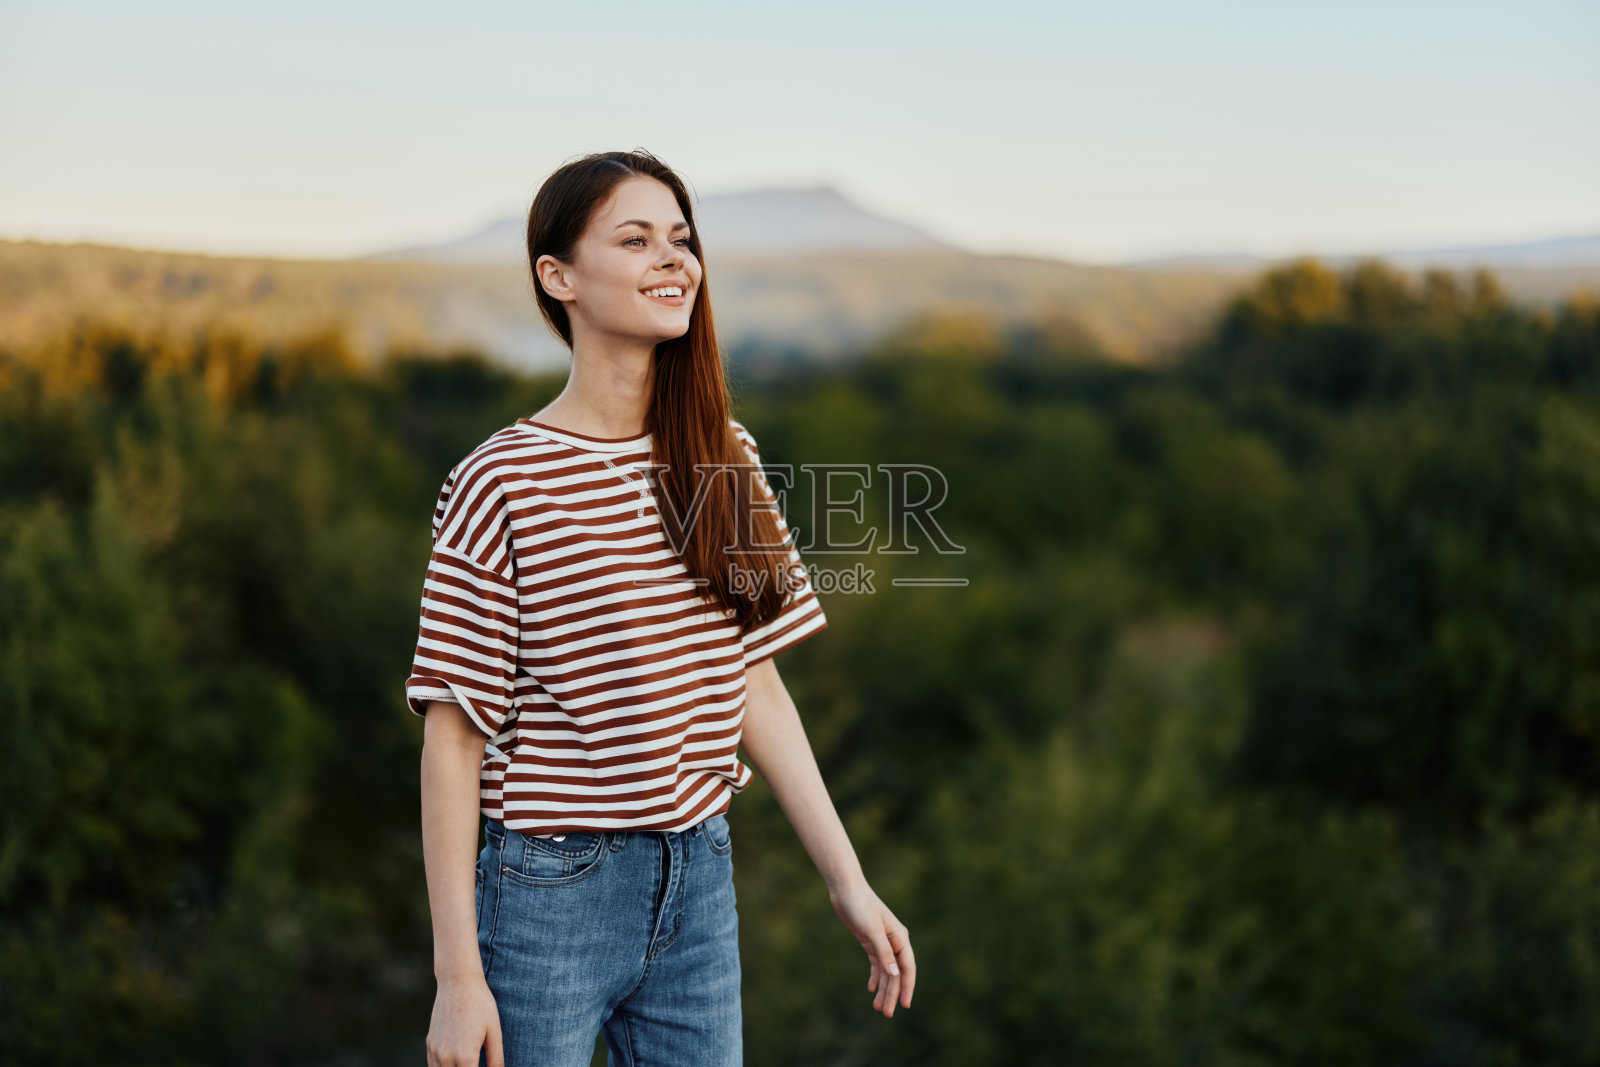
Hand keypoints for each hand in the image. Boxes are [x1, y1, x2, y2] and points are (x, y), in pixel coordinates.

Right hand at [427, 973, 502, 1066]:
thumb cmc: (480, 1004)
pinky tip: (454, 1064)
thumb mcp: (494, 1031)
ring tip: (467, 1062)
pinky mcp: (430, 1043)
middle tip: (476, 1063)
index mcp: (466, 1056)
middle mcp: (447, 1056)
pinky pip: (432, 1066)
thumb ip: (496, 1059)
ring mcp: (436, 1050)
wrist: (458, 982)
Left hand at [829, 882, 915, 1017]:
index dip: (908, 987)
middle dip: (893, 994)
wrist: (846, 890)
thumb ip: (884, 952)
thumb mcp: (872, 930)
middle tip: (886, 1014)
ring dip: (884, 989)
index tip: (906, 1005)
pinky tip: (871, 989)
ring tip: (877, 1008)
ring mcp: (882, 943)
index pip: (907, 968)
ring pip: (887, 971)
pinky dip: (875, 977)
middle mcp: (894, 942)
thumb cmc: (861, 906)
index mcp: (900, 938)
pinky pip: (877, 964)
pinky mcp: (870, 942)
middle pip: (896, 973)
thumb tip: (895, 974)